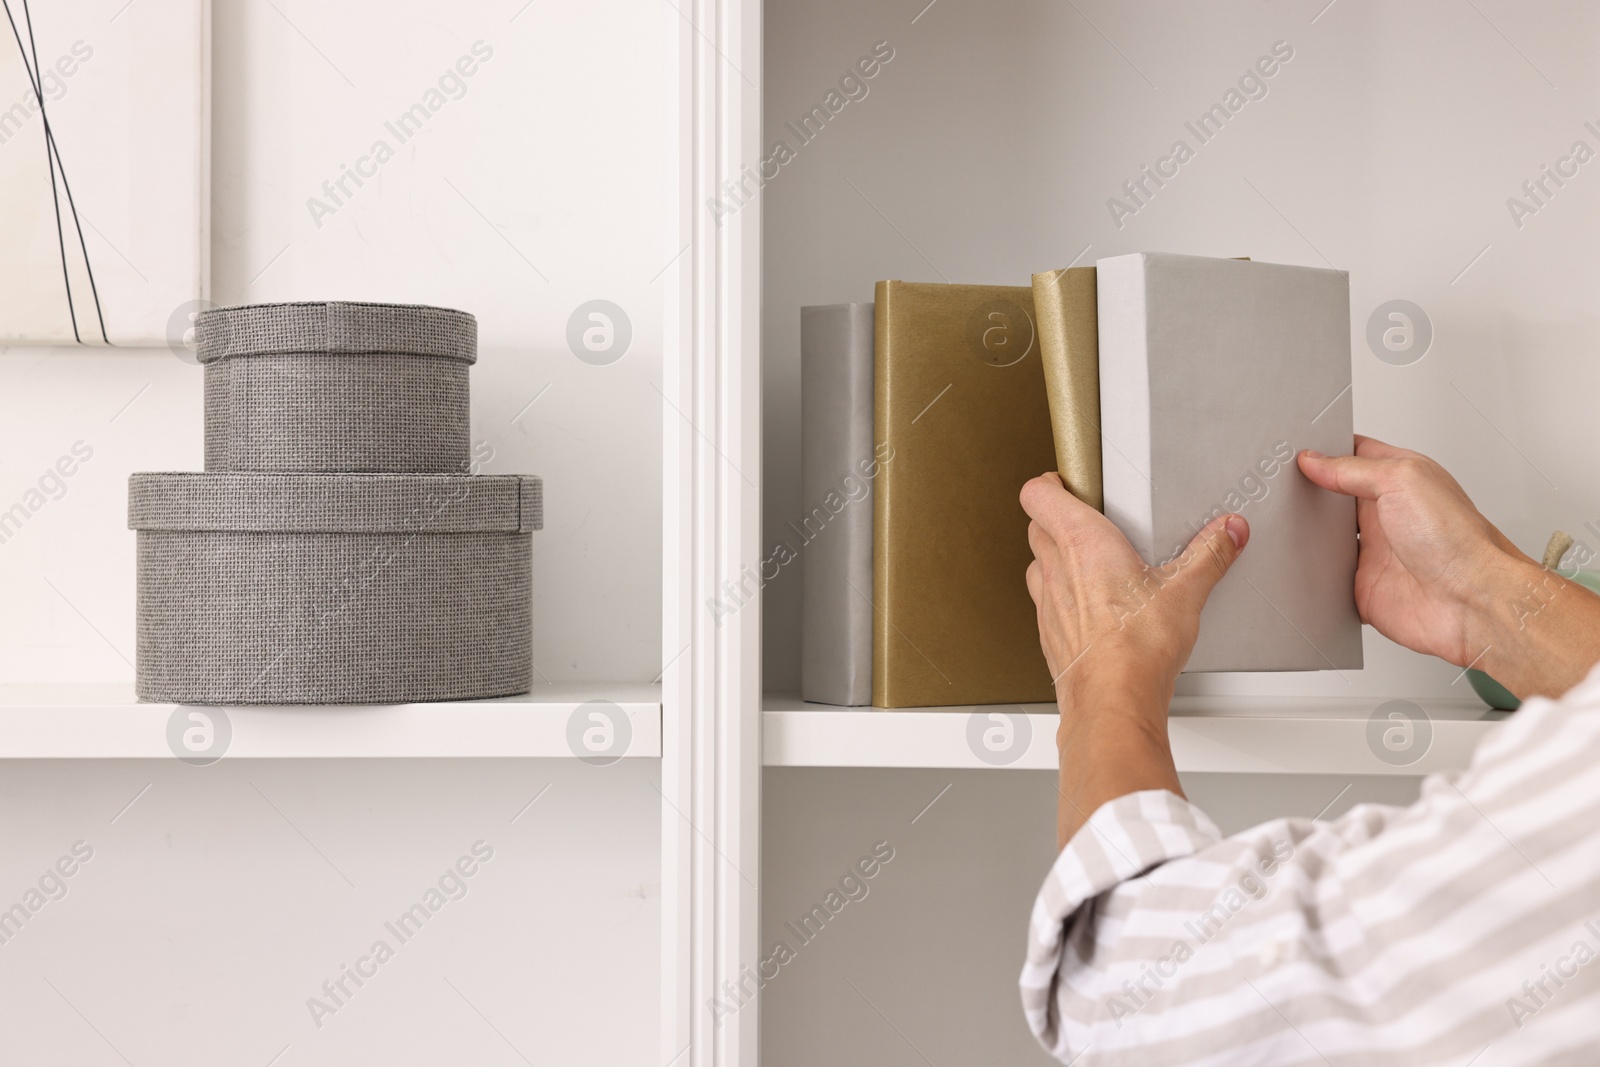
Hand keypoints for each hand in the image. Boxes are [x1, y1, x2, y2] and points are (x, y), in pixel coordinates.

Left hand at [1021, 472, 1248, 845]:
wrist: (1112, 703)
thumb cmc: (1135, 649)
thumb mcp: (1185, 592)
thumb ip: (1208, 555)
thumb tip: (1226, 533)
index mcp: (1082, 542)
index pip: (1039, 493)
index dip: (1049, 482)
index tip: (1068, 480)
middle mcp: (1056, 569)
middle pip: (1037, 526)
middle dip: (1057, 518)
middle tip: (1088, 519)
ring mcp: (1047, 604)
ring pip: (1037, 565)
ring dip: (1055, 558)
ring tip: (1090, 563)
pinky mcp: (1049, 634)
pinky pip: (1046, 604)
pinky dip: (1062, 598)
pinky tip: (1092, 610)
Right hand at [1298, 436, 1599, 698]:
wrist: (1471, 603)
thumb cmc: (1458, 541)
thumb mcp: (1402, 480)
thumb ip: (1353, 469)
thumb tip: (1315, 460)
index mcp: (1399, 480)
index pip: (1353, 455)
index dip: (1324, 450)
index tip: (1295, 448)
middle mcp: (1385, 515)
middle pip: (1333, 496)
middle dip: (1308, 490)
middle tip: (1277, 483)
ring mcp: (1373, 551)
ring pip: (1324, 537)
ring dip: (1305, 533)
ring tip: (1277, 520)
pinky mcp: (1362, 586)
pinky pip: (1325, 578)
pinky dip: (1308, 573)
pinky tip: (1296, 562)